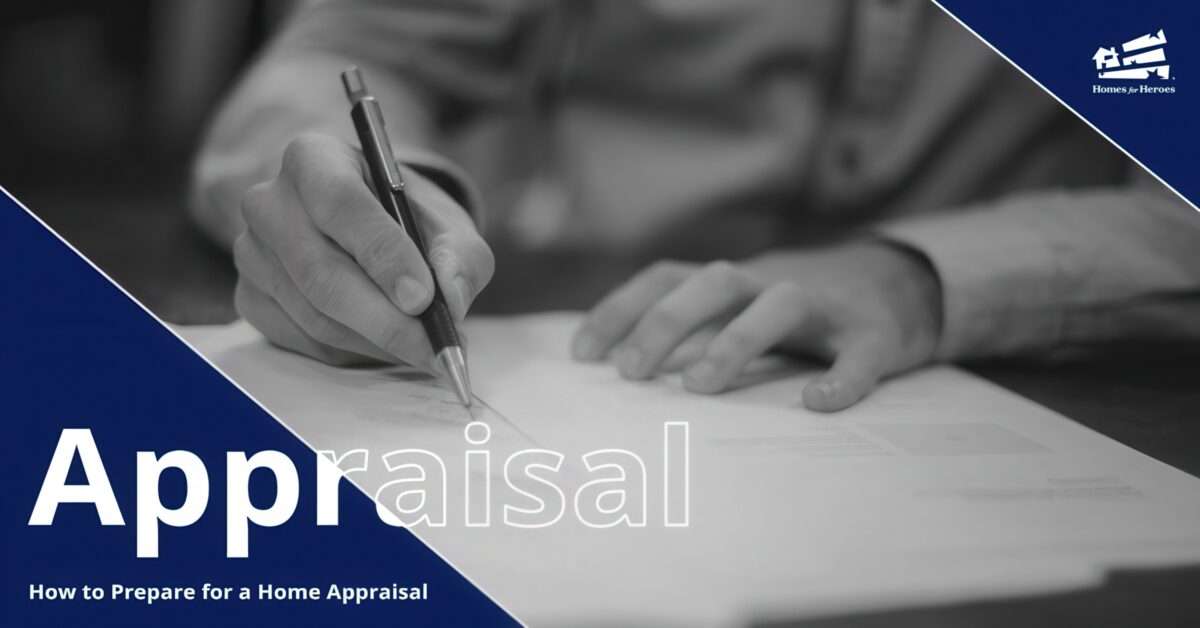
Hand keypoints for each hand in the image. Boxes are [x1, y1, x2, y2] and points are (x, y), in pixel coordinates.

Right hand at [232, 134, 493, 367]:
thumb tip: (450, 300)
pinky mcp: (250, 298)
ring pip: (315, 315)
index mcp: (314, 159)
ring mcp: (252, 253)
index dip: (383, 255)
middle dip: (386, 320)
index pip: (341, 204)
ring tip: (424, 349)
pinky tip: (386, 345)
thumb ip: (459, 256)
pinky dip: (354, 352)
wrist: (365, 227)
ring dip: (377, 342)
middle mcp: (269, 202)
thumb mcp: (446, 223)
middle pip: (322, 273)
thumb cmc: (406, 219)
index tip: (423, 298)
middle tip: (434, 347)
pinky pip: (303, 340)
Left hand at [572, 242, 942, 410]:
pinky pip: (859, 353)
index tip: (581, 353)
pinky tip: (817, 403)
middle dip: (666, 321)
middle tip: (630, 372)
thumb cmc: (802, 309)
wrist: (903, 284)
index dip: (621, 308)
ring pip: (779, 304)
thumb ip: (696, 329)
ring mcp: (827, 305)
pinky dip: (841, 377)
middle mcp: (773, 282)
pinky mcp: (877, 333)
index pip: (667, 277)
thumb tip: (620, 369)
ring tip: (699, 387)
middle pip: (714, 282)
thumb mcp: (743, 307)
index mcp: (735, 281)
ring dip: (735, 340)